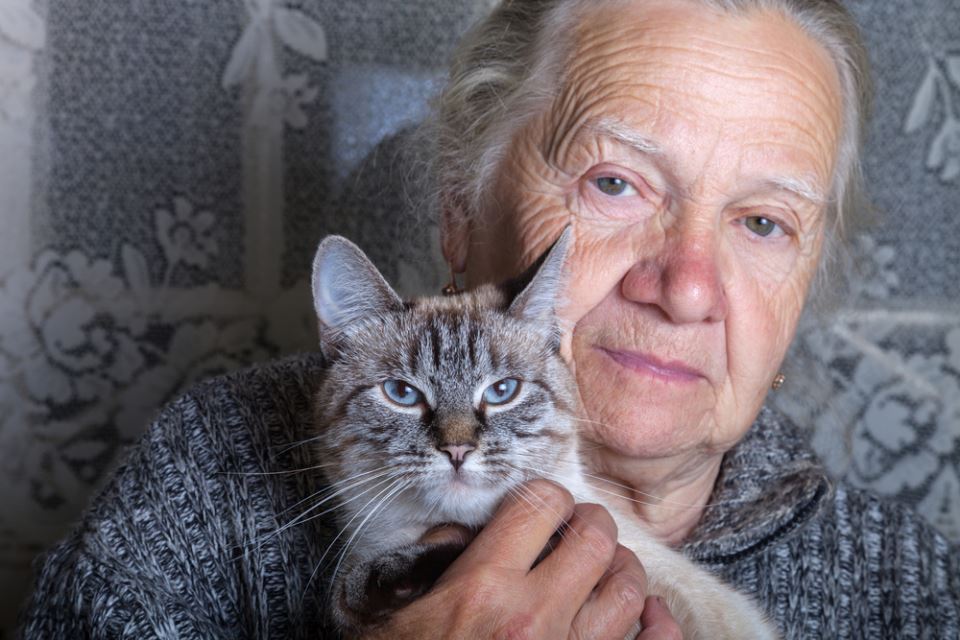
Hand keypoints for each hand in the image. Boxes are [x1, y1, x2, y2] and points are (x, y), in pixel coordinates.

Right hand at [359, 479, 680, 638]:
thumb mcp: (395, 613)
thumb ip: (432, 561)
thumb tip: (465, 533)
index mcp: (482, 587)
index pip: (540, 505)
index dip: (546, 495)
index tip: (542, 507)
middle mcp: (533, 617)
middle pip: (595, 539)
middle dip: (590, 522)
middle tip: (578, 528)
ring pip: (629, 589)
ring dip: (621, 569)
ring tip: (605, 567)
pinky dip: (661, 625)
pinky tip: (651, 612)